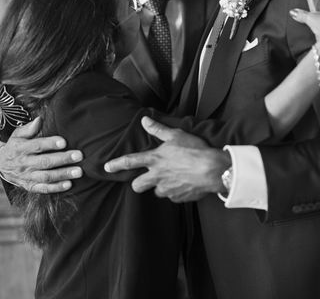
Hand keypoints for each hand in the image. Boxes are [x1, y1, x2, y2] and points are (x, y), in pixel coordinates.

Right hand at [0, 117, 83, 192]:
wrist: (1, 165)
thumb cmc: (15, 146)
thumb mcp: (17, 135)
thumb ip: (28, 128)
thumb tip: (39, 120)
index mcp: (21, 148)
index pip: (37, 146)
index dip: (50, 144)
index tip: (64, 142)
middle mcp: (24, 163)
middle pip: (45, 162)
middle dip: (63, 159)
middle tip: (79, 156)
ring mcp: (27, 176)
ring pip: (46, 176)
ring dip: (63, 174)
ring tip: (78, 171)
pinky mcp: (30, 186)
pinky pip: (43, 188)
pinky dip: (56, 187)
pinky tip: (69, 184)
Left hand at [104, 117, 230, 201]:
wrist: (212, 170)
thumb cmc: (195, 150)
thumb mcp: (176, 135)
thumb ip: (158, 129)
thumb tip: (144, 120)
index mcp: (155, 160)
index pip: (130, 162)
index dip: (116, 164)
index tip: (107, 168)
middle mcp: (157, 176)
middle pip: (137, 186)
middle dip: (138, 184)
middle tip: (146, 180)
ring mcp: (167, 189)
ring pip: (157, 191)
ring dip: (162, 186)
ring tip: (175, 178)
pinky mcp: (177, 198)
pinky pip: (173, 196)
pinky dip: (177, 191)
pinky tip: (186, 183)